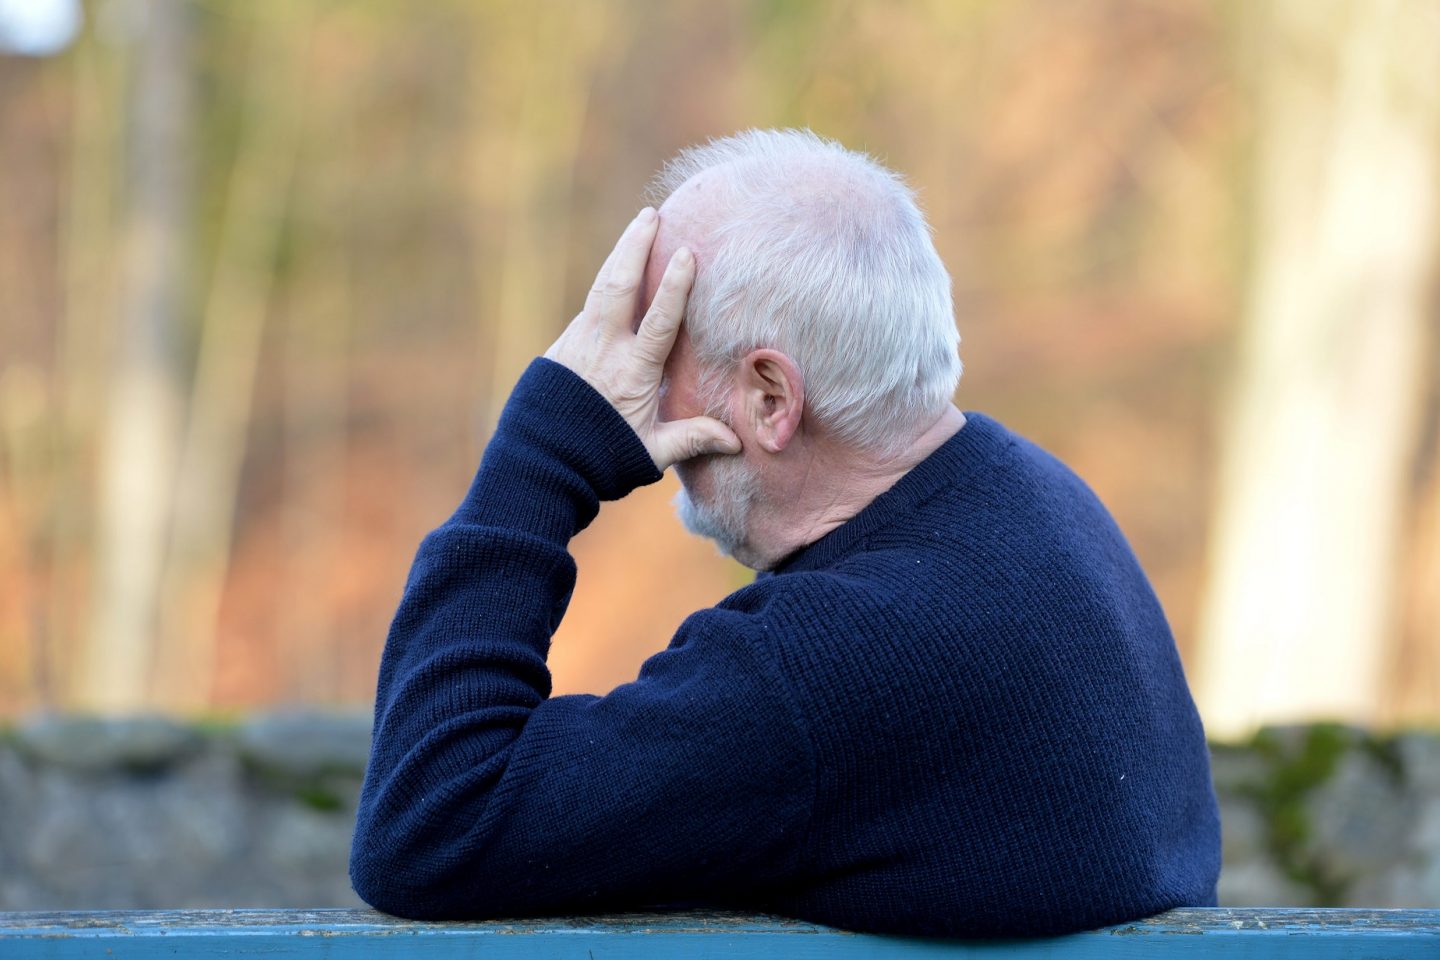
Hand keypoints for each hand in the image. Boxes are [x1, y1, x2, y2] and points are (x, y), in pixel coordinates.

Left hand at [544, 208, 740, 471]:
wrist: (541, 461)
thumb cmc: (602, 458)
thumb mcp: (651, 452)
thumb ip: (692, 438)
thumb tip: (736, 441)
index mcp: (632, 372)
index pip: (658, 321)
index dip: (673, 287)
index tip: (685, 253)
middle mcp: (603, 349)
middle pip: (620, 287)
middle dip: (637, 247)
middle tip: (653, 215)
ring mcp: (579, 342)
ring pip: (602, 287)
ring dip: (621, 253)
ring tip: (640, 224)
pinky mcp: (563, 344)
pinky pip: (590, 306)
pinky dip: (608, 281)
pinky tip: (619, 268)